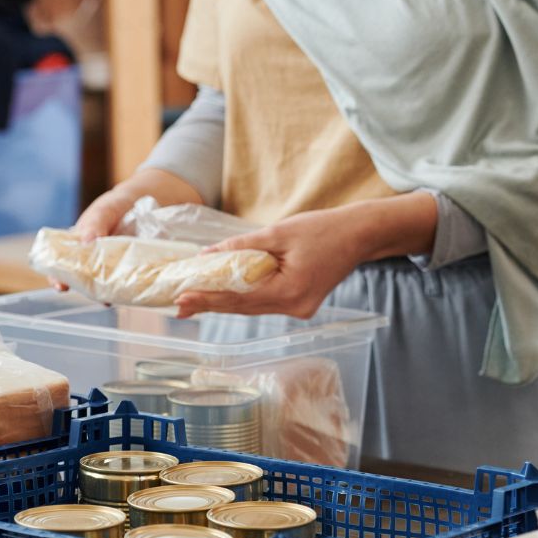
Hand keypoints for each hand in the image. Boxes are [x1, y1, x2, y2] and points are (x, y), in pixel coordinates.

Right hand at [57, 169, 205, 290]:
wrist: (149, 201)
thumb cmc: (118, 205)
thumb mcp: (105, 210)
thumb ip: (95, 224)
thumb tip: (86, 243)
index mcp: (79, 247)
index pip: (62, 266)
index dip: (59, 278)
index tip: (61, 287)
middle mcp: (94, 261)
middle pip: (86, 281)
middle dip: (90, 291)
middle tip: (100, 297)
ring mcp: (115, 268)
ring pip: (109, 286)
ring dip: (113, 293)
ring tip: (118, 297)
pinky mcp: (134, 270)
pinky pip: (131, 282)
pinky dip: (133, 288)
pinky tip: (137, 291)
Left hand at [174, 192, 437, 318]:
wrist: (359, 235)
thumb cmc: (324, 229)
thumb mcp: (279, 232)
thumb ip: (242, 247)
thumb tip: (207, 256)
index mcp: (290, 292)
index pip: (239, 299)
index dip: (208, 298)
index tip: (181, 298)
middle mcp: (295, 307)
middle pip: (244, 308)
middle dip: (210, 304)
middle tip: (178, 306)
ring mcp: (299, 308)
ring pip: (254, 307)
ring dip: (225, 301)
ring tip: (194, 300)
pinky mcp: (301, 303)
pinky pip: (266, 302)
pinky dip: (244, 296)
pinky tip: (224, 293)